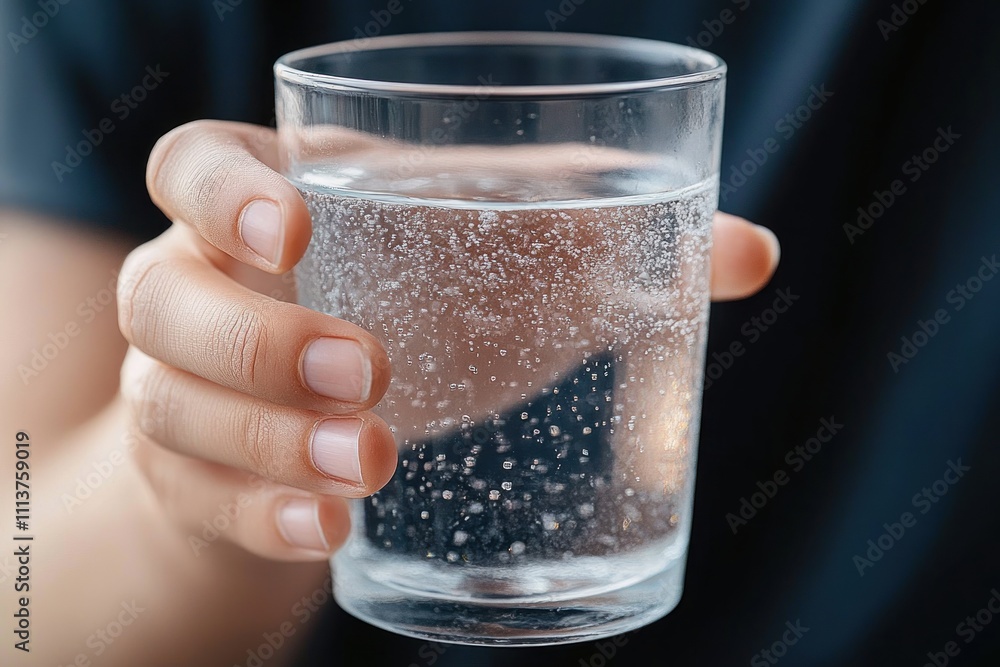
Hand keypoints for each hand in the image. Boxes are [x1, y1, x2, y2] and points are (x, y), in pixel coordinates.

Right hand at [118, 119, 779, 562]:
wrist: (327, 413)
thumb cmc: (419, 306)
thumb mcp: (498, 256)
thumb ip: (610, 233)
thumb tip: (754, 251)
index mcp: (264, 202)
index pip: (189, 167)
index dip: (221, 193)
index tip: (298, 229)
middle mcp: (199, 286)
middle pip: (165, 297)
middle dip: (261, 341)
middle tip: (374, 373)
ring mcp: (180, 385)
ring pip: (173, 405)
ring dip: (268, 443)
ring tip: (372, 468)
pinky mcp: (193, 473)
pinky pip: (198, 493)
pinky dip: (261, 515)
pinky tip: (331, 531)